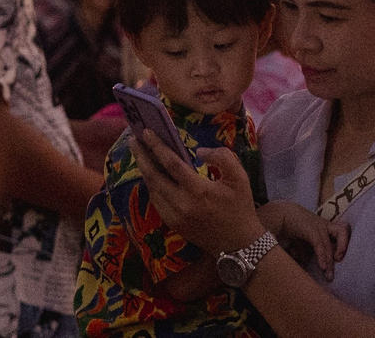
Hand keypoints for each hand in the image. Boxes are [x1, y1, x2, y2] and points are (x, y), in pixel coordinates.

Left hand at [131, 132, 261, 256]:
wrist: (238, 243)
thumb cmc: (240, 207)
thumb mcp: (240, 178)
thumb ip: (223, 157)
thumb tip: (200, 151)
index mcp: (199, 190)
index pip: (171, 163)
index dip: (157, 146)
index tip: (146, 132)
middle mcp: (183, 204)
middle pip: (154, 176)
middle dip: (142, 156)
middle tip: (133, 139)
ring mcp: (175, 216)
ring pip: (153, 189)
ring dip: (144, 170)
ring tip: (139, 154)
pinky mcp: (173, 224)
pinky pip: (157, 201)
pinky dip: (151, 186)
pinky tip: (151, 175)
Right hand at [260, 199, 348, 277]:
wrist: (281, 216)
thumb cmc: (293, 229)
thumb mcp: (303, 243)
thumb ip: (307, 254)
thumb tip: (307, 270)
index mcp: (325, 227)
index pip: (342, 231)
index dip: (344, 244)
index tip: (338, 259)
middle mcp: (324, 225)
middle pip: (343, 231)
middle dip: (343, 249)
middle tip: (338, 265)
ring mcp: (318, 227)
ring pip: (330, 244)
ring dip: (329, 263)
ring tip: (329, 276)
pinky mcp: (312, 230)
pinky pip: (320, 245)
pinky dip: (322, 257)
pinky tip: (322, 267)